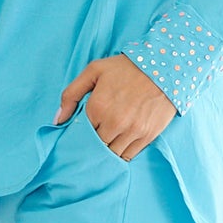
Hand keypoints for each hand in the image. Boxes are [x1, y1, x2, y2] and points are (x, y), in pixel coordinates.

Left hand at [55, 53, 177, 159]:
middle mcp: (114, 123)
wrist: (164, 67)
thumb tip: (57, 120)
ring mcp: (132, 131)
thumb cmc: (126, 68)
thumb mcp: (94, 71)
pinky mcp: (147, 135)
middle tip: (94, 137)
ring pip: (111, 154)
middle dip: (93, 144)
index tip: (83, 129)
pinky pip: (129, 155)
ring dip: (107, 150)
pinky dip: (121, 154)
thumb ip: (71, 94)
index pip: (80, 133)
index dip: (80, 132)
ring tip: (107, 142)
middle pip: (95, 146)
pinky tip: (119, 145)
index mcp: (97, 107)